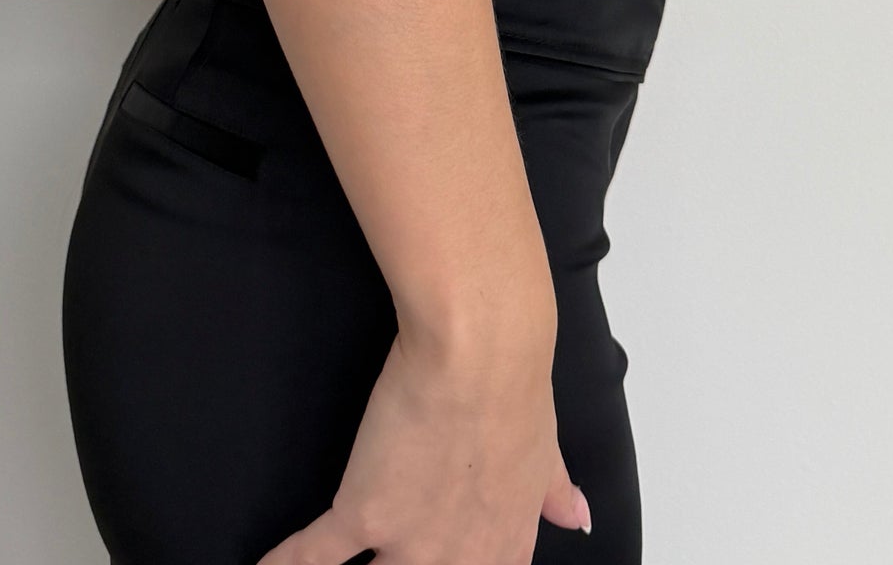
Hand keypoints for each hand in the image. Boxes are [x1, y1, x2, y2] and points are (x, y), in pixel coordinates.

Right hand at [254, 319, 589, 563]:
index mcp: (505, 545)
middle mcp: (459, 559)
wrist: (481, 349)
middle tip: (383, 564)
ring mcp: (409, 542)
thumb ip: (554, 490)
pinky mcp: (364, 511)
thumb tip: (577, 516)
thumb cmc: (516, 383)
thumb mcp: (546, 446)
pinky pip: (314, 556)